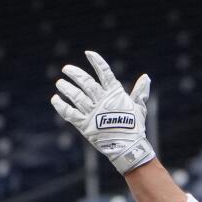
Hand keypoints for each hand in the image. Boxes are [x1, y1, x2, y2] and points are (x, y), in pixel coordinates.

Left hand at [51, 50, 155, 173]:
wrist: (129, 148)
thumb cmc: (135, 127)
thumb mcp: (139, 107)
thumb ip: (139, 92)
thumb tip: (146, 77)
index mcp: (115, 94)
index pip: (105, 73)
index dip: (97, 62)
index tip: (88, 53)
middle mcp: (102, 100)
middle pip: (86, 83)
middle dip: (75, 74)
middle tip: (66, 69)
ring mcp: (92, 112)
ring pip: (76, 96)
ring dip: (66, 88)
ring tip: (59, 82)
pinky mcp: (85, 125)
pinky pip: (70, 113)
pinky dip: (61, 106)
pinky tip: (55, 99)